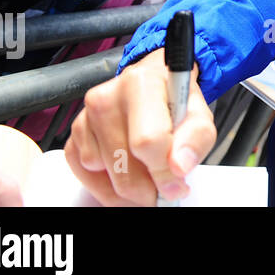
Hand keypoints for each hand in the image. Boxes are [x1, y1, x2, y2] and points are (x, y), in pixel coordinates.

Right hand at [64, 49, 216, 205]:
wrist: (153, 87)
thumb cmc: (174, 101)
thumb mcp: (199, 115)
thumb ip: (197, 139)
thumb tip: (179, 166)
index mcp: (141, 84)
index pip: (147, 141)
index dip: (164, 173)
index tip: (176, 185)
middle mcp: (107, 98)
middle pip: (123, 165)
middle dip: (147, 189)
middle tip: (163, 190)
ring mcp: (86, 117)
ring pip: (105, 175)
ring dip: (129, 190)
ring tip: (148, 176)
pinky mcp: (75, 135)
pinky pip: (87, 175)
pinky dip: (108, 186)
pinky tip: (127, 173)